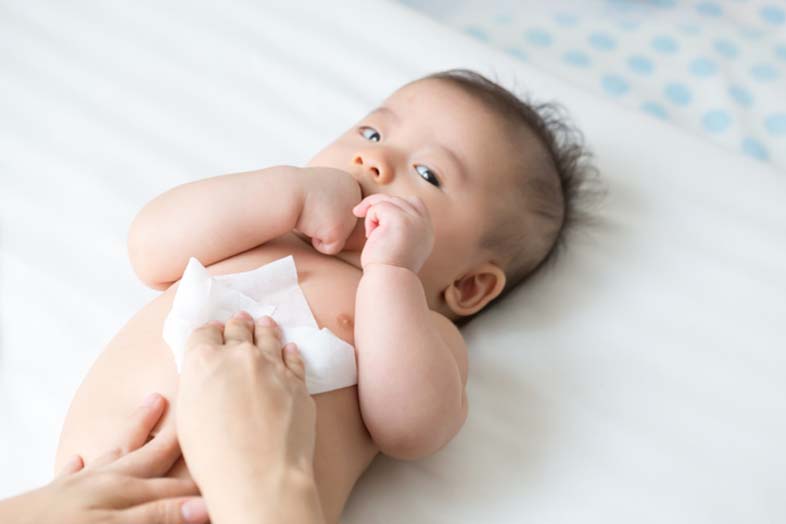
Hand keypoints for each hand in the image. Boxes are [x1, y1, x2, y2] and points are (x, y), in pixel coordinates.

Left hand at [0, 393, 206, 523]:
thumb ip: (157, 516)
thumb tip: (204, 505)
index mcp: (126, 490)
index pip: (175, 483)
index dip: (201, 479)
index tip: (224, 464)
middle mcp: (107, 480)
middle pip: (150, 453)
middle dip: (174, 433)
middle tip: (194, 403)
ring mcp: (80, 485)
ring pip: (117, 452)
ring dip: (137, 430)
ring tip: (153, 403)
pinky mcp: (54, 495)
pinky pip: (71, 472)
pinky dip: (79, 463)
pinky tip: (79, 457)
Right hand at [176, 312, 318, 523]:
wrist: (259, 475)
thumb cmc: (215, 456)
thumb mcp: (188, 417)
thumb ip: (199, 386)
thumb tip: (209, 377)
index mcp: (204, 361)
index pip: (204, 332)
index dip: (208, 331)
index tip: (213, 330)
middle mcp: (239, 356)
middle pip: (238, 330)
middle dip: (237, 324)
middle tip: (240, 320)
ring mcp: (272, 366)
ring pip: (268, 336)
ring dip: (265, 328)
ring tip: (265, 322)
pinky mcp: (297, 381)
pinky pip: (294, 358)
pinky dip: (290, 351)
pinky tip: (290, 348)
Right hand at [294, 166, 362, 254]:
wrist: (284, 192)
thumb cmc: (294, 191)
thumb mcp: (320, 187)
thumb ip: (333, 197)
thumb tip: (334, 211)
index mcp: (351, 184)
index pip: (341, 209)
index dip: (322, 208)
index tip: (312, 198)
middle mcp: (356, 198)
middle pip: (343, 224)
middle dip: (323, 221)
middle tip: (310, 208)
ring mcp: (350, 215)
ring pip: (337, 236)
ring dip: (320, 231)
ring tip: (309, 215)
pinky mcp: (340, 231)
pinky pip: (331, 248)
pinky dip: (317, 242)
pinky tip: (310, 226)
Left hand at [352, 193, 434, 272]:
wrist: (387, 282)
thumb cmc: (387, 269)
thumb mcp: (400, 246)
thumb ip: (400, 227)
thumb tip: (381, 208)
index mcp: (426, 232)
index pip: (414, 203)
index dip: (394, 206)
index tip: (378, 219)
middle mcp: (423, 224)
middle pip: (398, 199)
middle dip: (378, 206)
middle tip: (362, 218)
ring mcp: (414, 220)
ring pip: (387, 201)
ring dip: (373, 214)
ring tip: (370, 234)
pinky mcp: (400, 219)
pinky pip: (379, 207)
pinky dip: (370, 219)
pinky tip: (370, 236)